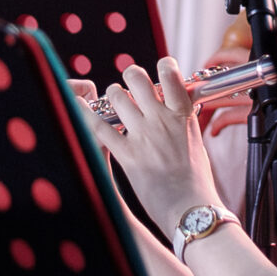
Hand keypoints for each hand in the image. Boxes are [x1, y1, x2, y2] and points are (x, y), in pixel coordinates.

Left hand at [95, 58, 225, 233]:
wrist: (192, 209)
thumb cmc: (197, 182)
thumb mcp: (195, 143)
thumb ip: (181, 124)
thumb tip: (172, 112)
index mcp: (182, 115)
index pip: (170, 74)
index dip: (163, 66)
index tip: (160, 70)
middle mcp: (161, 119)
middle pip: (137, 79)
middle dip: (131, 77)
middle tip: (131, 86)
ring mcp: (143, 136)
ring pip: (117, 97)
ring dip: (113, 95)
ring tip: (115, 101)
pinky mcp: (127, 155)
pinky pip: (99, 127)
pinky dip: (86, 114)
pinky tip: (79, 106)